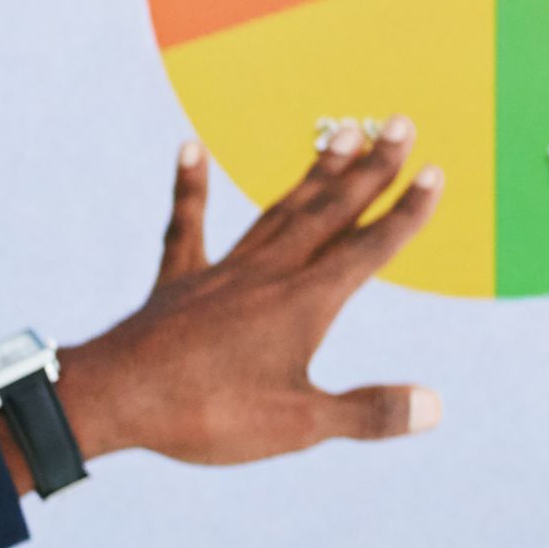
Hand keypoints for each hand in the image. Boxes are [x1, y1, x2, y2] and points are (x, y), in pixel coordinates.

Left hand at [32, 124, 443, 483]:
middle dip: (370, 169)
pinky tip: (189, 149)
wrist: (114, 399)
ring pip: (276, 211)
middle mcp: (268, 274)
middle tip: (399, 122)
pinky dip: (190, 187)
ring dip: (313, 175)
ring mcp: (220, 273)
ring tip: (339, 135)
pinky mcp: (176, 283)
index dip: (405, 213)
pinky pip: (186, 226)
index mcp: (304, 303)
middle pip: (329, 212)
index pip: (368, 249)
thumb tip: (434, 407)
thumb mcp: (297, 425)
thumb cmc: (206, 415)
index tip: (435, 172)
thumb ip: (367, 413)